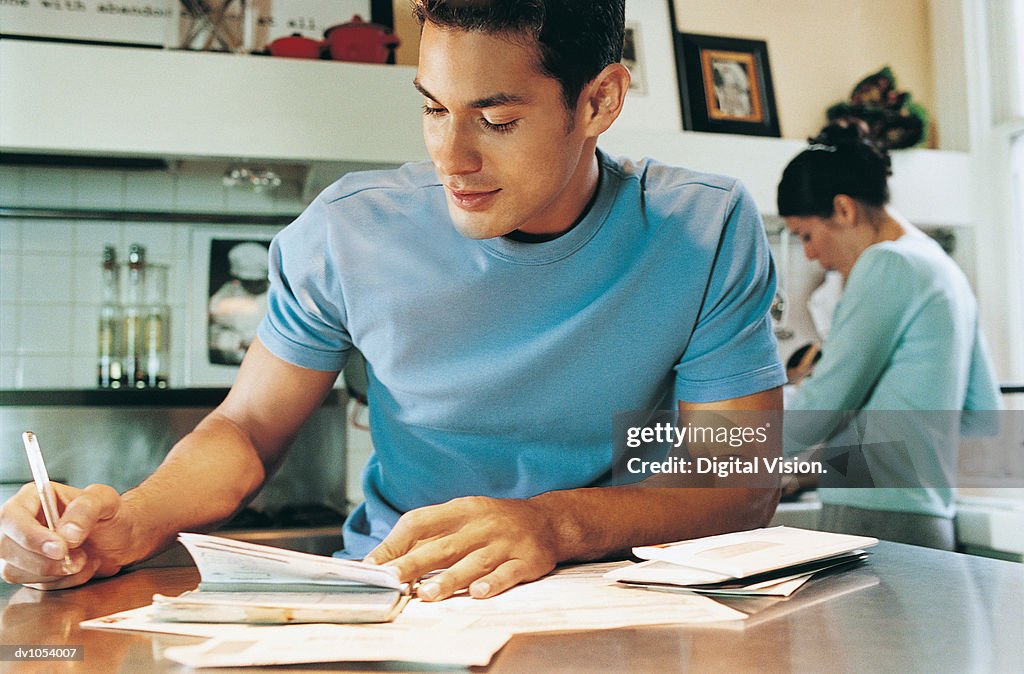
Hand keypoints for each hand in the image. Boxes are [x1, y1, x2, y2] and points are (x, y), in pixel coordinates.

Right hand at [0, 482, 135, 589]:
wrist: (122, 538)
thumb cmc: (111, 514)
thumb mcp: (106, 501)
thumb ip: (86, 509)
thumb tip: (66, 533)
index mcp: (32, 498)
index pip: (11, 518)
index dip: (30, 536)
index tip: (60, 549)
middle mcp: (20, 524)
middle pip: (6, 549)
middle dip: (45, 561)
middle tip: (80, 557)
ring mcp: (21, 550)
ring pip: (16, 572)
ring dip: (55, 573)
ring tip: (85, 559)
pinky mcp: (29, 572)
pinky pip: (35, 586)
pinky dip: (62, 582)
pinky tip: (82, 569)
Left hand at [365, 496, 559, 601]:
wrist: (548, 520)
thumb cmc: (495, 522)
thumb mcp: (464, 515)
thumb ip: (431, 535)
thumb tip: (389, 558)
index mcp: (461, 510)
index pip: (420, 522)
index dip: (395, 543)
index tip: (374, 564)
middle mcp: (481, 525)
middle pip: (443, 546)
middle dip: (413, 564)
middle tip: (391, 580)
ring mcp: (504, 543)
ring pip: (473, 562)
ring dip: (450, 579)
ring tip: (427, 594)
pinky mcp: (526, 560)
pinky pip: (508, 573)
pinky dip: (493, 583)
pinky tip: (478, 593)